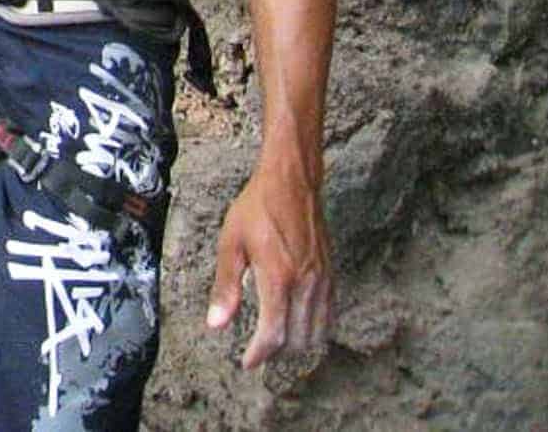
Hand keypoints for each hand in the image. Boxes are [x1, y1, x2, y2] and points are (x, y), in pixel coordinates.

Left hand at [208, 165, 334, 369]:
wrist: (292, 183)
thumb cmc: (256, 209)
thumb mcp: (231, 243)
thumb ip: (226, 286)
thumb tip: (216, 324)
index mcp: (278, 278)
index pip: (274, 333)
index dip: (260, 354)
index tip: (247, 362)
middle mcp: (305, 284)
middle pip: (297, 340)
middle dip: (276, 352)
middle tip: (256, 352)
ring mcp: (322, 281)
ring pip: (316, 333)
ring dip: (296, 345)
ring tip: (274, 343)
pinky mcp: (331, 275)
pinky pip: (328, 316)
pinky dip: (315, 330)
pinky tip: (298, 326)